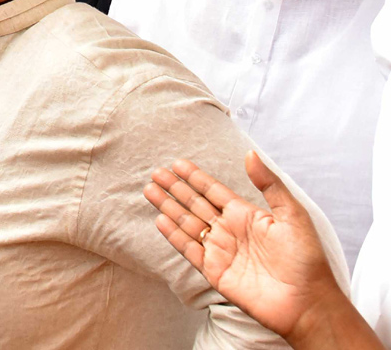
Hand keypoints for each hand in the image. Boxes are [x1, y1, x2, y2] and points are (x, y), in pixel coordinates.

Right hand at [144, 151, 342, 339]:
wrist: (307, 303)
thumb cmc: (307, 259)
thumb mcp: (293, 215)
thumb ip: (269, 184)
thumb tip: (250, 154)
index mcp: (246, 215)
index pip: (214, 191)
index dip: (195, 177)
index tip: (178, 163)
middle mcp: (230, 230)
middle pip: (195, 204)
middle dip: (175, 188)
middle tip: (156, 173)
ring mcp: (221, 251)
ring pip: (187, 223)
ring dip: (169, 207)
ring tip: (150, 191)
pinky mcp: (215, 271)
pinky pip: (189, 249)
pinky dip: (174, 235)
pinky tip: (160, 221)